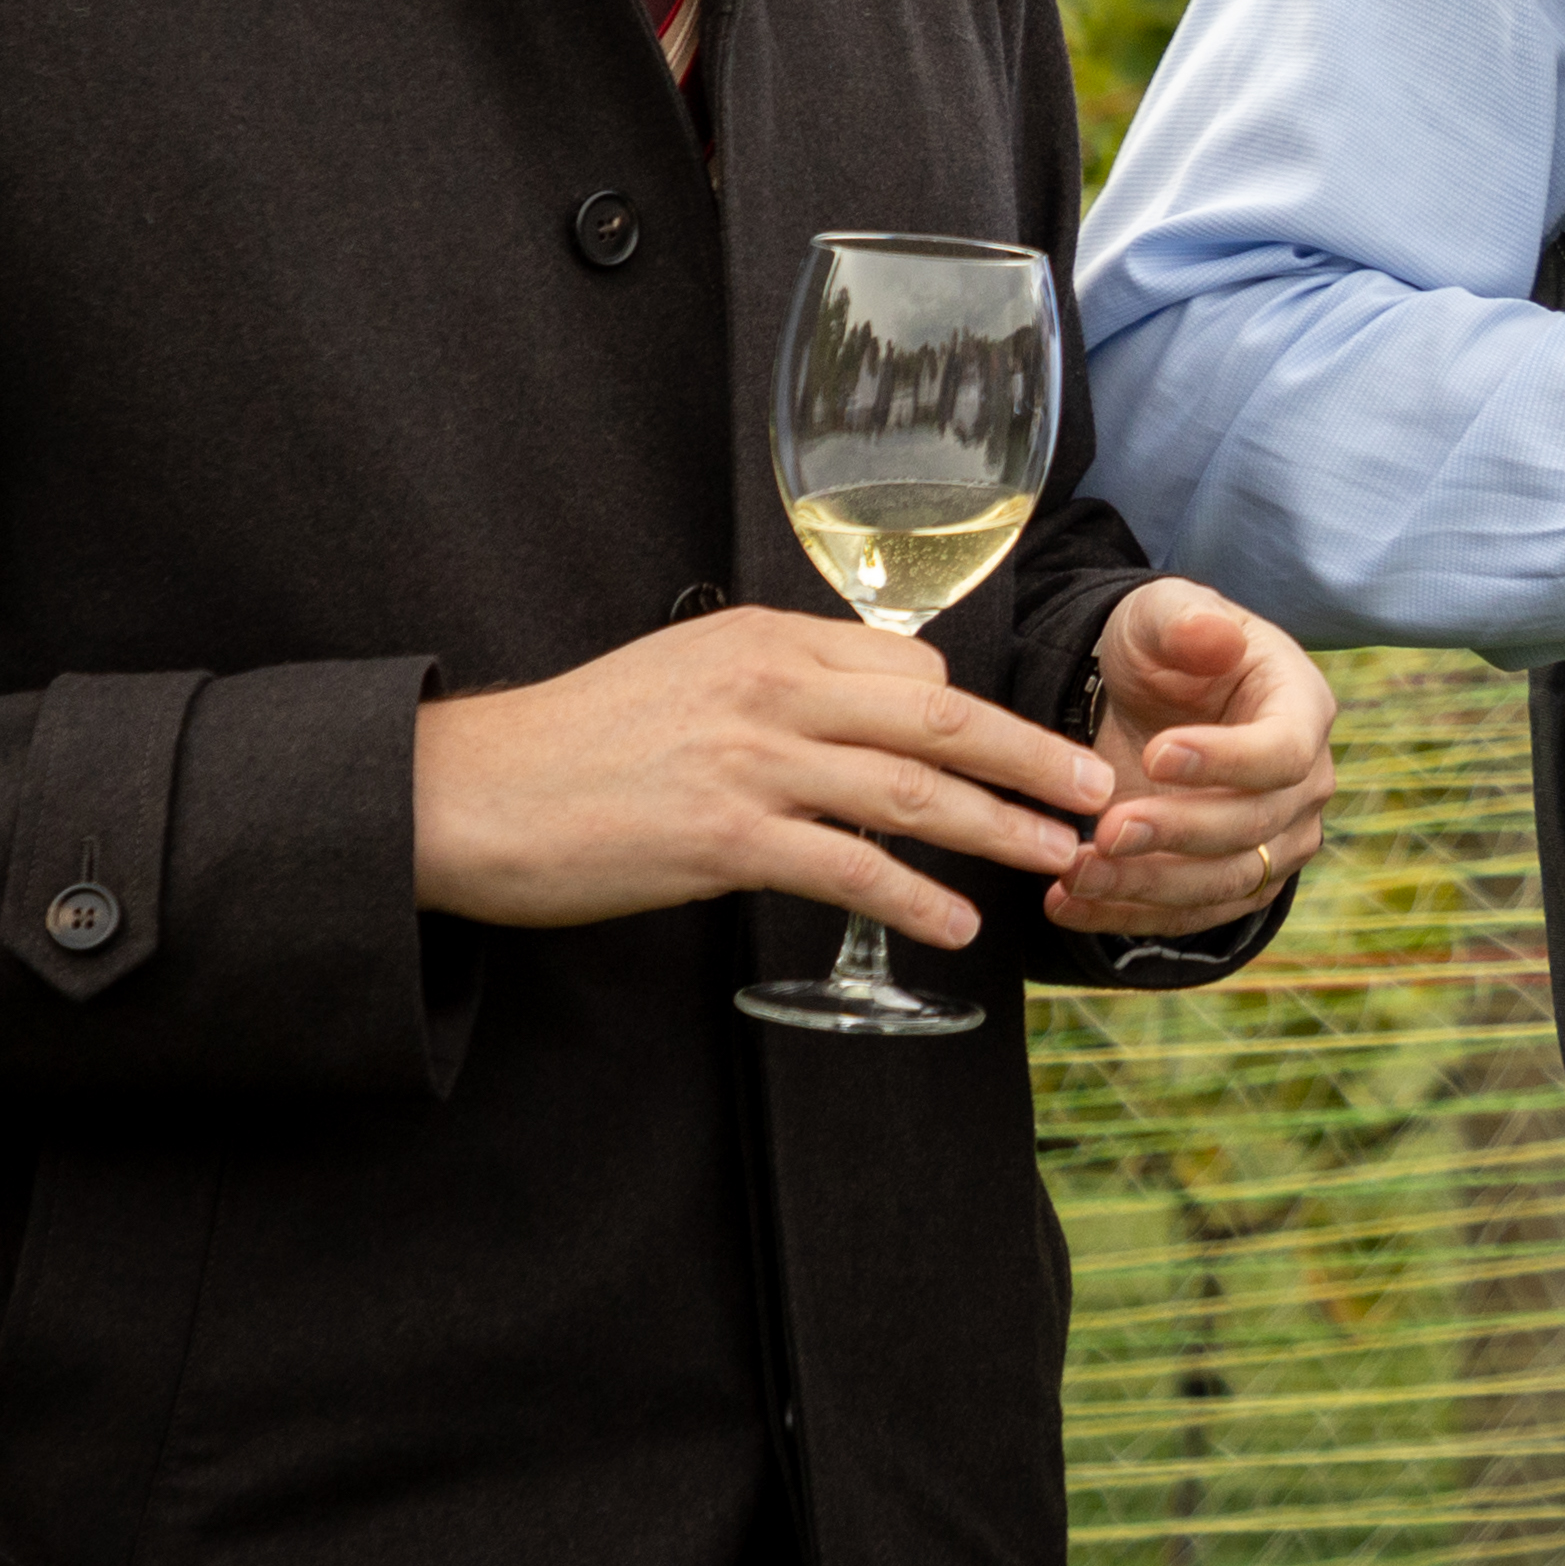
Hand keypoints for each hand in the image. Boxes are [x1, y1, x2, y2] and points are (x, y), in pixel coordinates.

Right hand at [410, 610, 1112, 954]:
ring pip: (913, 793)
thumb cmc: (578, 742)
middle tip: (1097, 790)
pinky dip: (916, 897)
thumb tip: (862, 727)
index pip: (910, 672)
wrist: (467, 790)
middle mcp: (772, 689)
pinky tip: (956, 924)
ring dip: (1002, 828)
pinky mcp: (724, 836)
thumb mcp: (689, 678)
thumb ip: (778, 691)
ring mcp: (752, 761)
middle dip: (1032, 757)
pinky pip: (849, 867)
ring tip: (1062, 858)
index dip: (975, 720)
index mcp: (767, 640)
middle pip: (940, 721)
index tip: (1023, 753)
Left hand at [1047, 580, 1337, 939]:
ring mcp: (1279, 840)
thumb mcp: (1160, 614)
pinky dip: (1129, 916)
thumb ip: (1185, 620)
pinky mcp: (1238, 883)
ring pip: (1226, 883)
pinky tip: (1069, 903)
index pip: (1283, 750)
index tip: (1154, 755)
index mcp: (1303, 706)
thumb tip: (1216, 636)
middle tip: (1106, 829)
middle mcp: (1305, 782)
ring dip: (1148, 886)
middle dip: (1178, 833)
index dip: (1226, 761)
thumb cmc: (1163, 650)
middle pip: (1255, 826)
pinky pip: (1192, 916)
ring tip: (1075, 873)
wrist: (1145, 701)